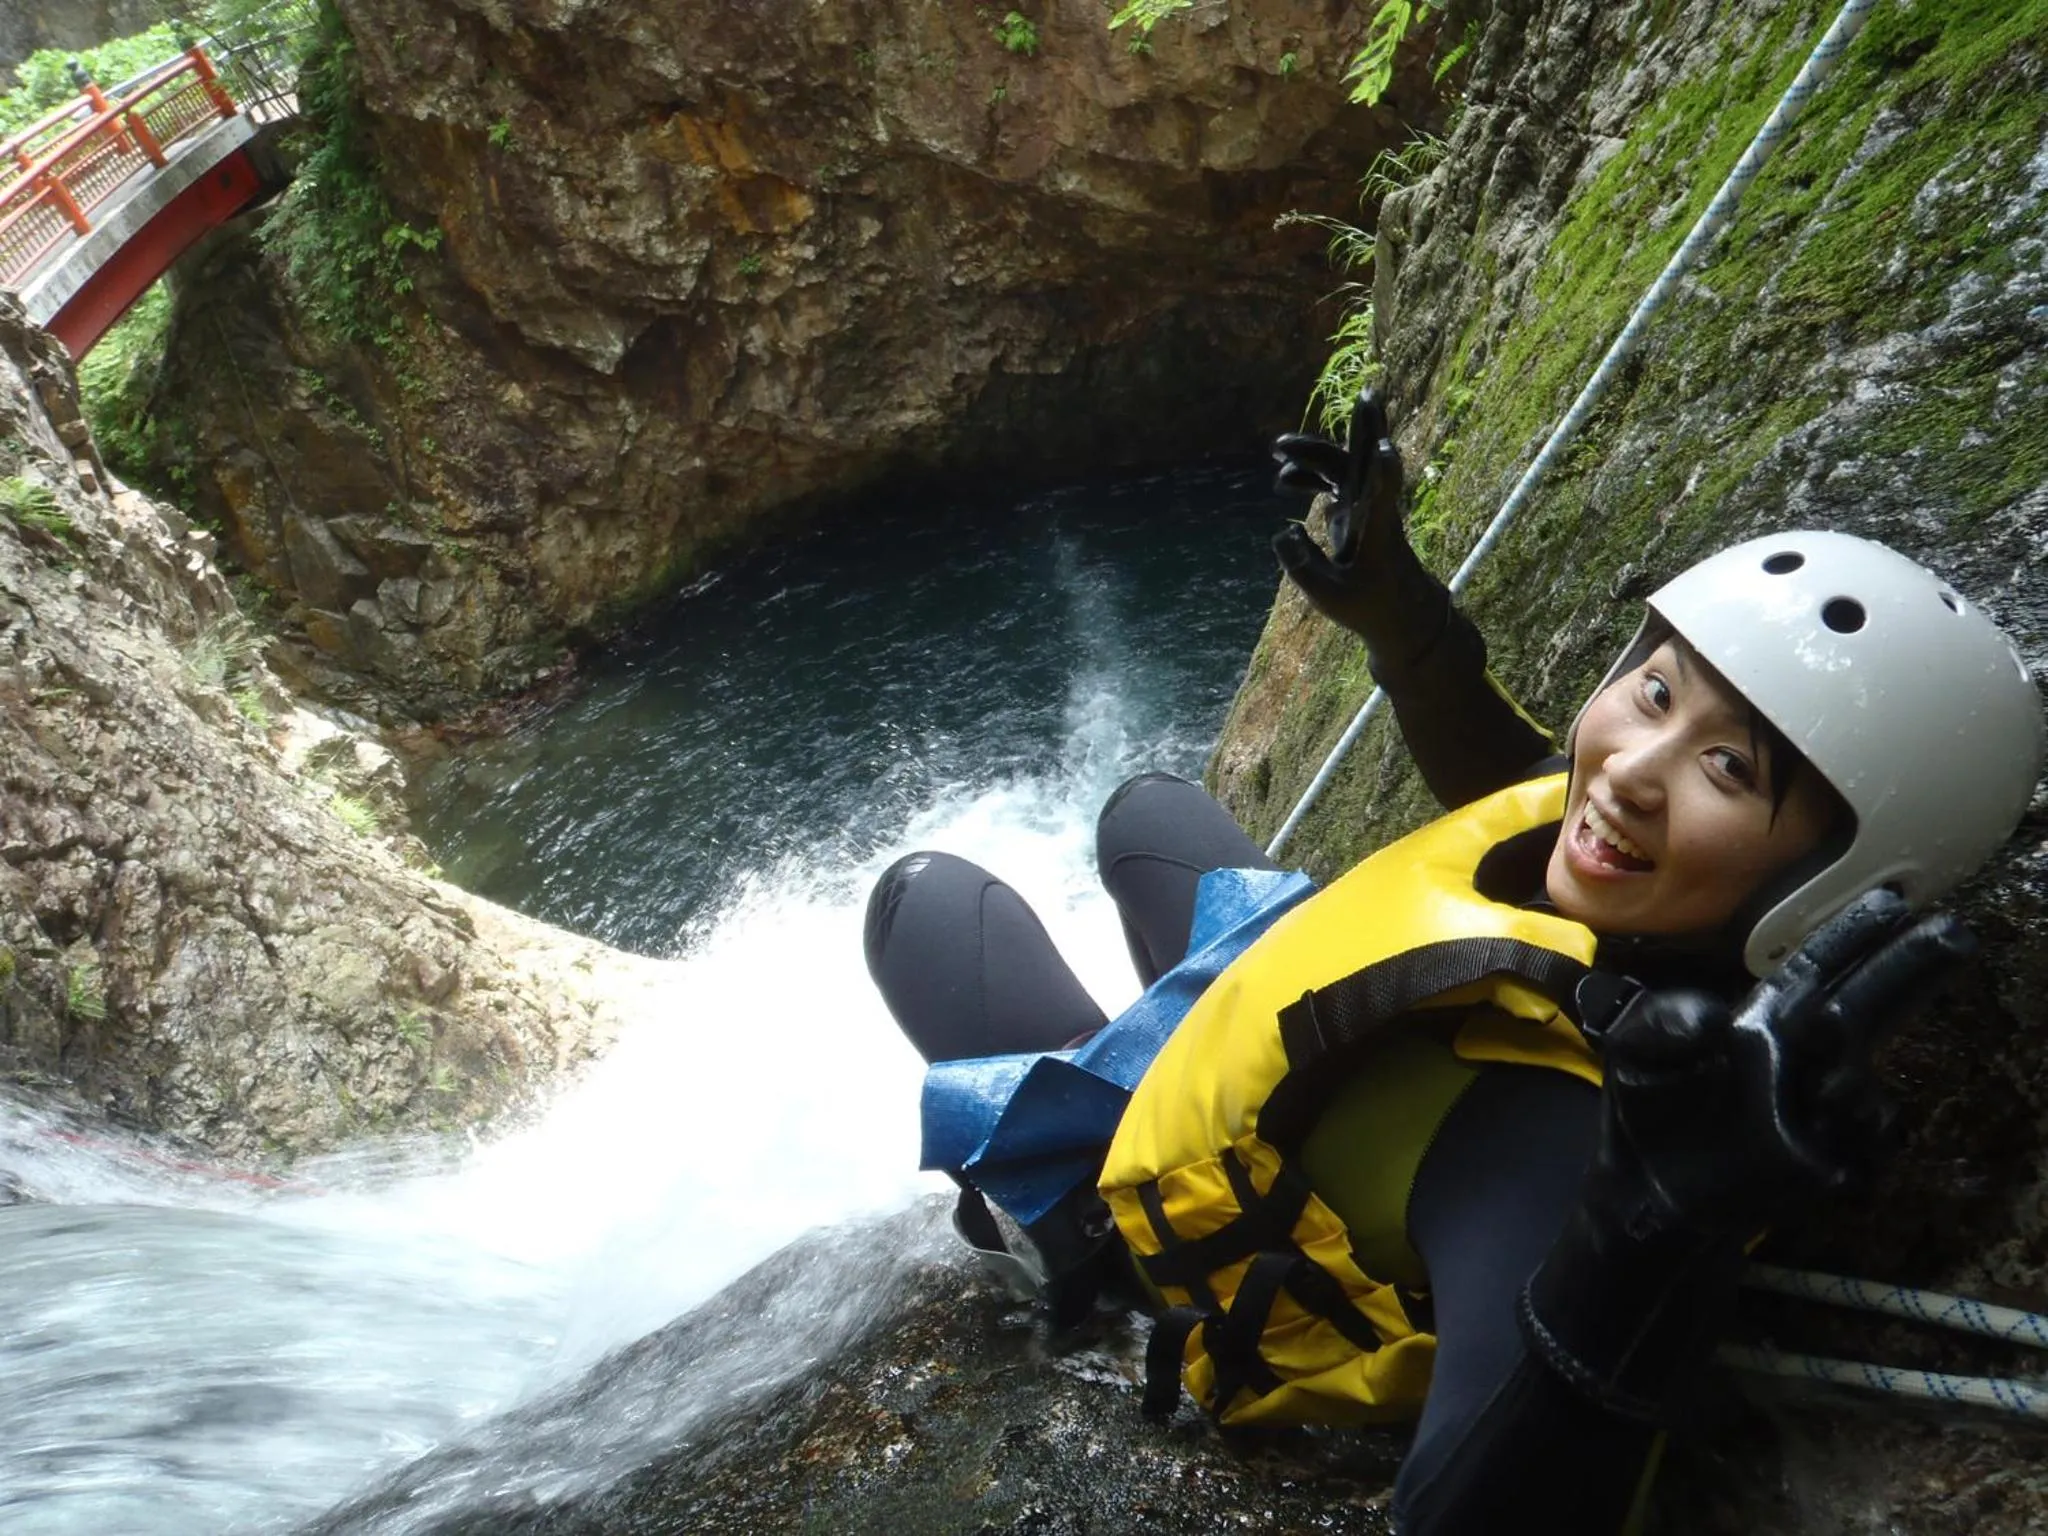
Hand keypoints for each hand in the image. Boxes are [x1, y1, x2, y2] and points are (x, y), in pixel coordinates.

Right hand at [1270, 390, 1442, 659]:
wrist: (1400, 610)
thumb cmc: (1370, 605)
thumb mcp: (1330, 596)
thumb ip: (1303, 566)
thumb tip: (1283, 531)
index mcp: (1376, 529)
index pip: (1384, 494)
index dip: (1384, 471)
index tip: (1385, 447)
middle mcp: (1373, 507)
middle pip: (1357, 461)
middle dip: (1322, 446)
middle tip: (1286, 442)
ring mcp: (1365, 504)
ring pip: (1342, 464)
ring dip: (1312, 455)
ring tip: (1277, 452)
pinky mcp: (1357, 508)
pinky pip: (1334, 479)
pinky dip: (1311, 474)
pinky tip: (1286, 480)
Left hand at [1595, 889, 1975, 1236]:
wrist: (1652, 1184)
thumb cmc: (1650, 1101)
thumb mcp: (1633, 1048)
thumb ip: (1658, 1021)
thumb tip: (1710, 1020)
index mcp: (1762, 1017)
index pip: (1814, 969)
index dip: (1850, 938)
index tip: (1888, 904)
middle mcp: (1802, 1054)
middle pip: (1865, 1006)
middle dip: (1904, 971)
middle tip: (1949, 934)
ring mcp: (1822, 1105)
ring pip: (1862, 1080)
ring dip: (1849, 1080)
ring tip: (1819, 1090)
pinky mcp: (1830, 1159)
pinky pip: (1863, 1144)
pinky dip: (1852, 1137)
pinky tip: (1820, 1137)